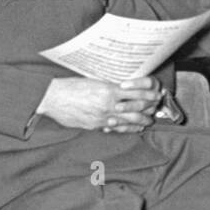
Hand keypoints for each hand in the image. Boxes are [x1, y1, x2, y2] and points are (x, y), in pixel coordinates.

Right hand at [36, 76, 161, 131]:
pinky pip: (117, 128)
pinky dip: (128, 128)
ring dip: (142, 120)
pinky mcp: (96, 125)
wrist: (52, 98)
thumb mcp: (94, 81)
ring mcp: (103, 117)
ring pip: (130, 120)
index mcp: (109, 90)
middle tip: (157, 106)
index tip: (157, 93)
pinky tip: (136, 128)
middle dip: (150, 107)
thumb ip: (110, 86)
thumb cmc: (71, 86)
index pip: (137, 92)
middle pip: (137, 107)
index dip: (149, 93)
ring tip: (150, 119)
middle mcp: (108, 104)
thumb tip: (125, 88)